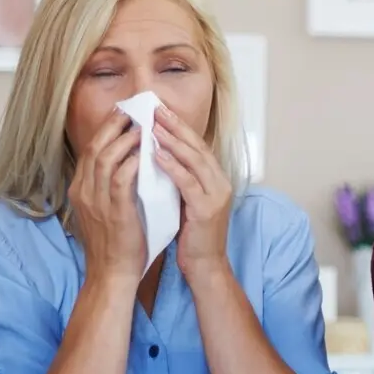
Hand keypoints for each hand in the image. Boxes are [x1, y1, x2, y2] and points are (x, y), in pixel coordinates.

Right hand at [69, 110, 145, 285]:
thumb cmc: (117, 243)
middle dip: (113, 126)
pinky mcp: (114, 211)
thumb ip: (112, 188)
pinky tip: (146, 152)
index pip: (91, 150)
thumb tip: (128, 165)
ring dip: (125, 139)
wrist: (113, 273)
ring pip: (106, 159)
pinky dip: (132, 162)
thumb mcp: (108, 210)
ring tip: (143, 125)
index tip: (123, 114)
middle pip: (95, 148)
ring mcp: (96, 201)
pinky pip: (121, 179)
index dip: (106, 130)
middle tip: (133, 110)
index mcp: (81, 189)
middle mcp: (84, 192)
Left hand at [154, 105, 232, 278]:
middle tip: (155, 108)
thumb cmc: (192, 235)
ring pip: (194, 160)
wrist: (205, 265)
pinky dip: (171, 166)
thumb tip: (159, 156)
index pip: (198, 146)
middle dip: (176, 126)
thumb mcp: (187, 200)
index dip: (180, 127)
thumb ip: (180, 179)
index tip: (160, 110)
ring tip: (152, 125)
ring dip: (172, 141)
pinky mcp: (206, 209)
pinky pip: (187, 182)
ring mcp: (216, 196)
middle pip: (198, 147)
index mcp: (216, 179)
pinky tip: (155, 154)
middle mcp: (220, 183)